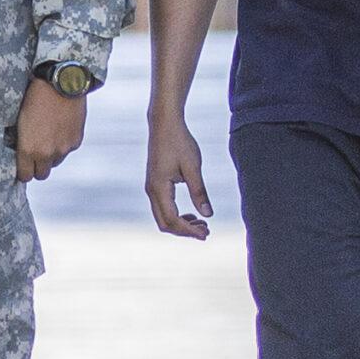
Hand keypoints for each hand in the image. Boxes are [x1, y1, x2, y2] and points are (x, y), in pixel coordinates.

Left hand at [14, 78, 85, 181]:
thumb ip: (21, 142)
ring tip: (47, 135)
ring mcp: (63, 149)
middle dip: (36, 166)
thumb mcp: (19, 120)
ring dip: (50, 155)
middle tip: (33, 152)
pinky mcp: (75, 141)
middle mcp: (47, 153)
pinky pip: (67, 150)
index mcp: (29, 149)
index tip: (21, 163)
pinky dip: (63, 143)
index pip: (25, 176)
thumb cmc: (34, 97)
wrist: (61, 83)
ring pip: (55, 162)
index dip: (22, 170)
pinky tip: (59, 127)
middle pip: (41, 174)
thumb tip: (19, 153)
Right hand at [146, 113, 212, 237]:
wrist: (164, 123)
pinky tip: (192, 213)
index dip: (189, 231)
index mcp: (159, 187)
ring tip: (202, 223)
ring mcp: (151, 187)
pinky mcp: (154, 184)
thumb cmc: (180, 141)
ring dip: (181, 224)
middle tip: (206, 231)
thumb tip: (208, 215)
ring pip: (162, 217)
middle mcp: (151, 190)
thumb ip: (199, 192)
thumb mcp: (193, 167)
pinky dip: (176, 215)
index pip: (172, 219)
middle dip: (185, 231)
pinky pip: (163, 207)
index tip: (206, 234)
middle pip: (164, 223)